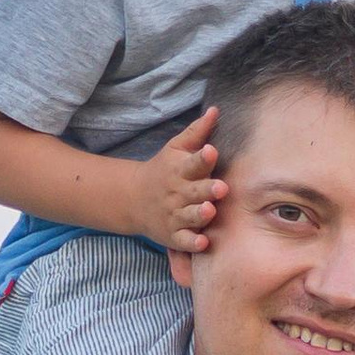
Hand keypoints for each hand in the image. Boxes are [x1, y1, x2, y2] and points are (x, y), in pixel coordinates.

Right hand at [133, 110, 224, 255]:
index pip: (193, 162)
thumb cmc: (164, 170)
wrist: (134, 198)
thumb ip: (197, 132)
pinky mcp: (174, 235)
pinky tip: (202, 243)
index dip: (202, 158)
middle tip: (221, 187)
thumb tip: (216, 110)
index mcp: (180, 170)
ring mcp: (175, 215)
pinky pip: (184, 241)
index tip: (212, 151)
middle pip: (194, 191)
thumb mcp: (176, 148)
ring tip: (209, 211)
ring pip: (189, 216)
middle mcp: (178, 193)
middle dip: (207, 189)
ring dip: (199, 214)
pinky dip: (192, 243)